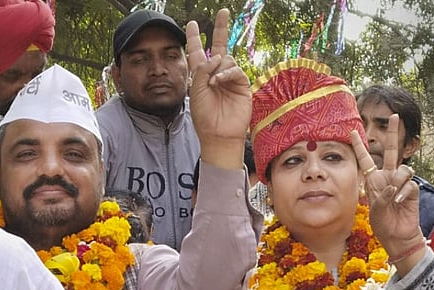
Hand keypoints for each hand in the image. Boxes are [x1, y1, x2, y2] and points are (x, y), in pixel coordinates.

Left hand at [186, 9, 250, 169]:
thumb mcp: (196, 91)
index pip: (198, 51)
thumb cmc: (204, 116)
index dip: (194, 38)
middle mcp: (216, 73)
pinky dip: (226, 73)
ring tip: (213, 82)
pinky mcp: (242, 84)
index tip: (191, 23)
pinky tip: (218, 82)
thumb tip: (216, 56)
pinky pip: (234, 69)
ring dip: (217, 67)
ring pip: (226, 58)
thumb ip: (202, 71)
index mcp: (201, 75)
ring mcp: (230, 78)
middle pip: (220, 45)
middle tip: (223, 11)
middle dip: (221, 28)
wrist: (218, 133)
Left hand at [351, 115, 424, 255]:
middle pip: (391, 151)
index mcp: (374, 179)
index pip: (365, 159)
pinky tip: (399, 202)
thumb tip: (393, 186)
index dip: (359, 146)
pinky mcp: (413, 190)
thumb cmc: (382, 223)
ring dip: (398, 183)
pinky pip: (410, 184)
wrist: (397, 235)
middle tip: (394, 116)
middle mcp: (388, 177)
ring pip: (403, 169)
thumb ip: (381, 196)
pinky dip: (404, 193)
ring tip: (394, 198)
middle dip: (393, 133)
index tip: (352, 131)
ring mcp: (401, 182)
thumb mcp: (375, 209)